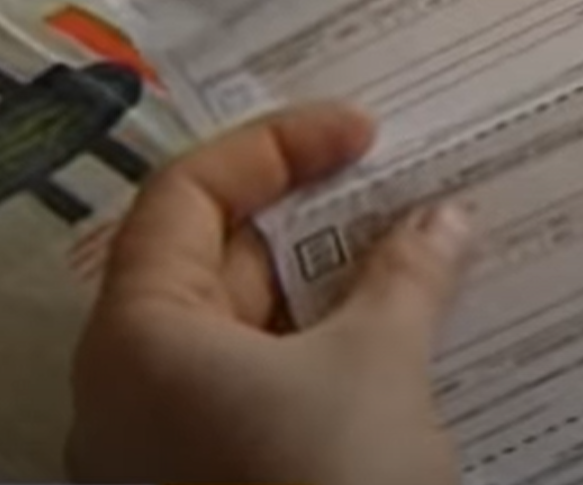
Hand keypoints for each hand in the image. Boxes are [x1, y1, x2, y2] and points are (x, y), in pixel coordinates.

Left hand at [69, 104, 471, 484]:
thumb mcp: (381, 365)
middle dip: (314, 219)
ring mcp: (170, 440)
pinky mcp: (215, 477)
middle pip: (214, 260)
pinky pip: (264, 381)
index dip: (278, 147)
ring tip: (418, 246)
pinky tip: (402, 325)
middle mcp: (133, 385)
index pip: (187, 196)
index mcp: (139, 337)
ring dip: (332, 282)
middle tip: (403, 187)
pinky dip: (326, 342)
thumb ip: (409, 274)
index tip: (364, 135)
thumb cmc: (331, 482)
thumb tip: (446, 217)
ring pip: (248, 326)